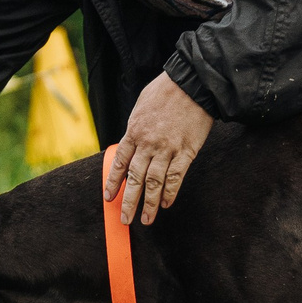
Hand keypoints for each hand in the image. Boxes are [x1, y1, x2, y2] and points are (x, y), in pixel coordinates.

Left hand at [105, 75, 214, 225]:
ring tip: (146, 219)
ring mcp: (167, 149)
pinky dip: (170, 193)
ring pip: (154, 183)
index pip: (120, 163)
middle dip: (128, 202)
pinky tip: (167, 204)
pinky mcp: (186, 151)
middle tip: (124, 219)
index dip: (114, 182)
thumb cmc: (166, 91)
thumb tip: (132, 142)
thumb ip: (136, 127)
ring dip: (149, 204)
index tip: (109, 197)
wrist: (192, 83)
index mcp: (134, 132)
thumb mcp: (141, 105)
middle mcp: (148, 144)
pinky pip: (176, 177)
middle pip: (135, 178)